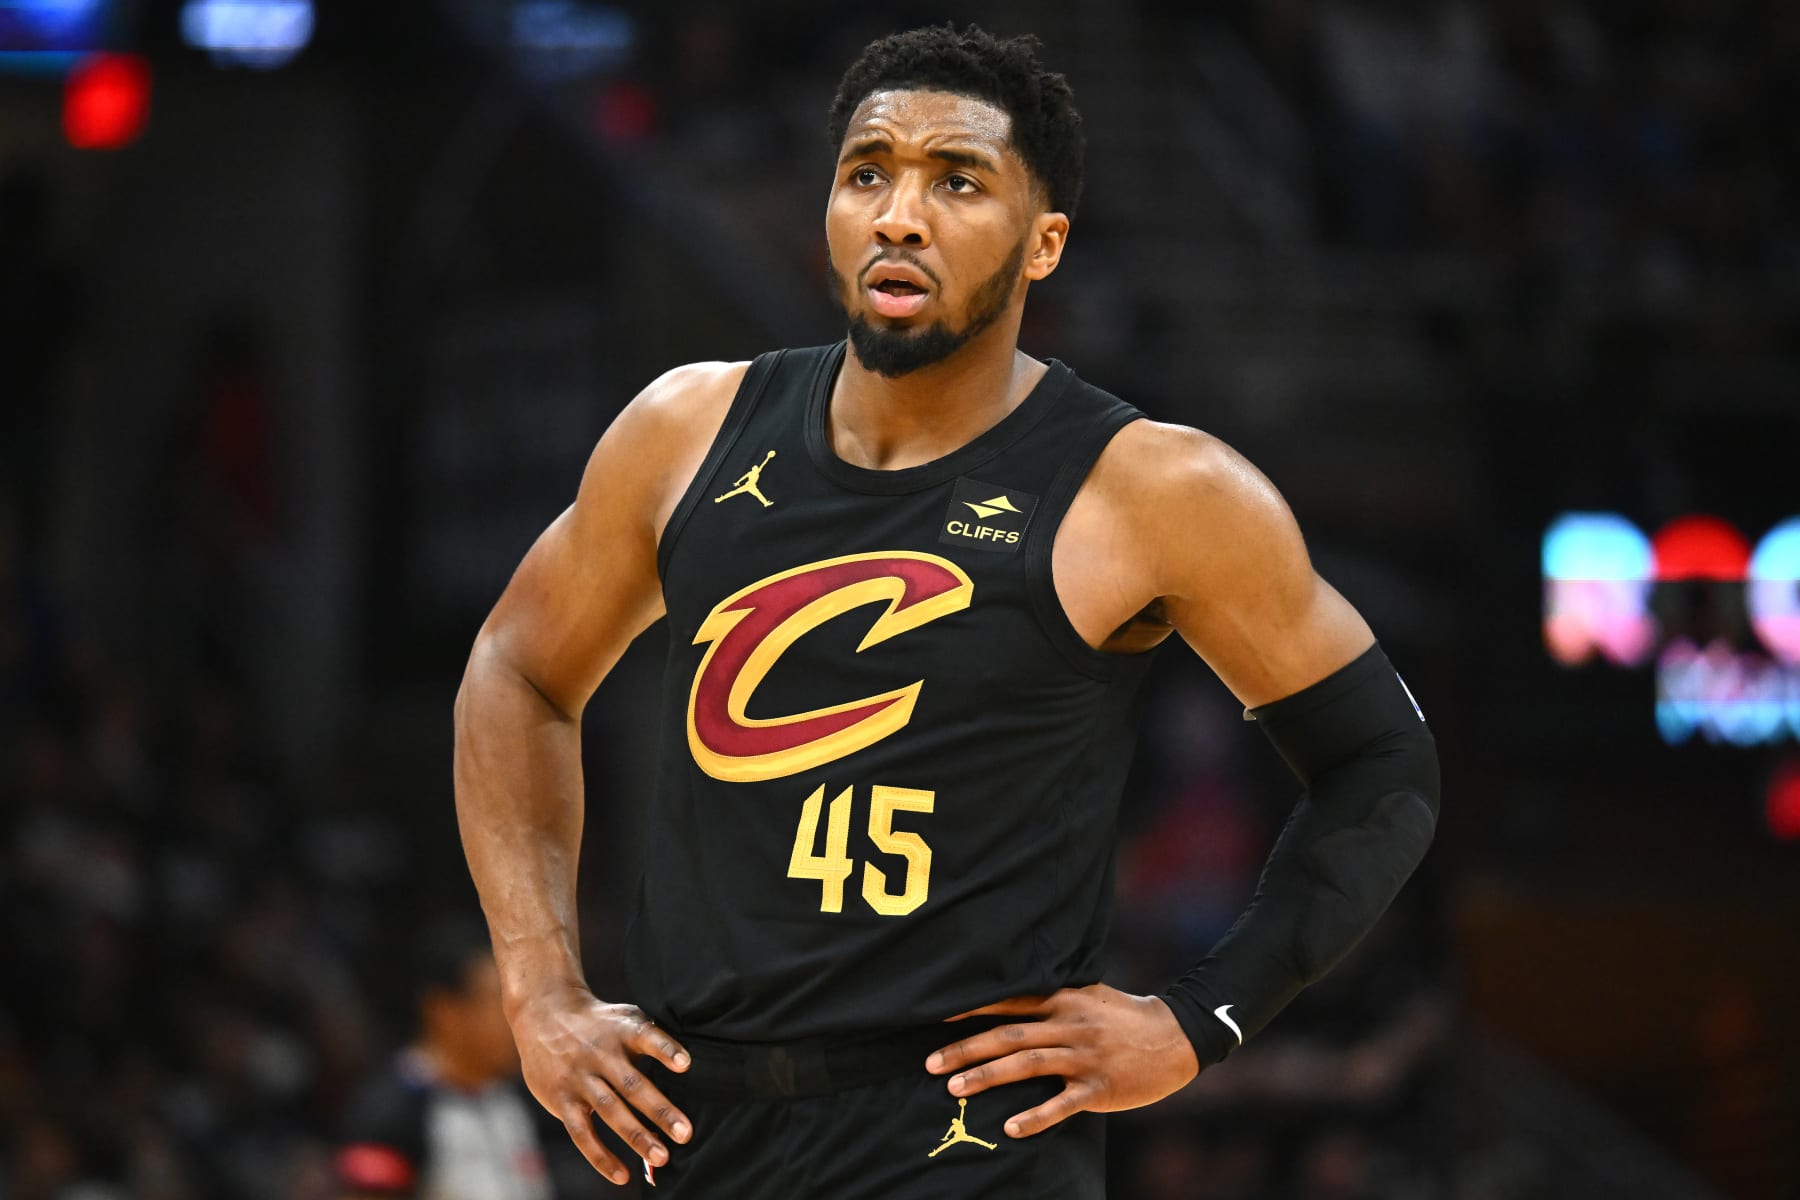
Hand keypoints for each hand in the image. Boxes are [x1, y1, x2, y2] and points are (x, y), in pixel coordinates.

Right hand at [509, 985, 692, 1185]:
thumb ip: (650, 1038)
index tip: (686, 1064)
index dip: (666, 1049)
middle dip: (660, 1111)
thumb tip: (685, 1069)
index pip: (645, 1036)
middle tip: (685, 1134)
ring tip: (661, 1157)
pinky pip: (581, 1133)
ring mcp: (579, 1078)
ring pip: (610, 1111)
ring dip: (637, 1136)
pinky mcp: (562, 1100)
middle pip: (632, 1084)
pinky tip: (621, 1174)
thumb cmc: (598, 1021)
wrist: (543, 1013)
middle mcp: (600, 1054)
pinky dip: (600, 1156)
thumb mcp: (623, 1017)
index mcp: (620, 1031)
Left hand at [925, 984, 1198, 1137]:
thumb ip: (1053, 997)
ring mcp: (1084, 1057)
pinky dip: (1036, 1116)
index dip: (972, 1008)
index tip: (936, 1015)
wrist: (1176, 1036)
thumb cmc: (1124, 1015)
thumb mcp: (1088, 995)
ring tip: (955, 1089)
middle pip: (1009, 1035)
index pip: (1009, 1001)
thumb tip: (1009, 994)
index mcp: (1064, 999)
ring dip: (987, 1078)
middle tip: (931, 1062)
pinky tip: (1011, 1128)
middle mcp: (1070, 1025)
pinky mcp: (1099, 1088)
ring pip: (1027, 1066)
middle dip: (967, 1049)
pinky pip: (1063, 1105)